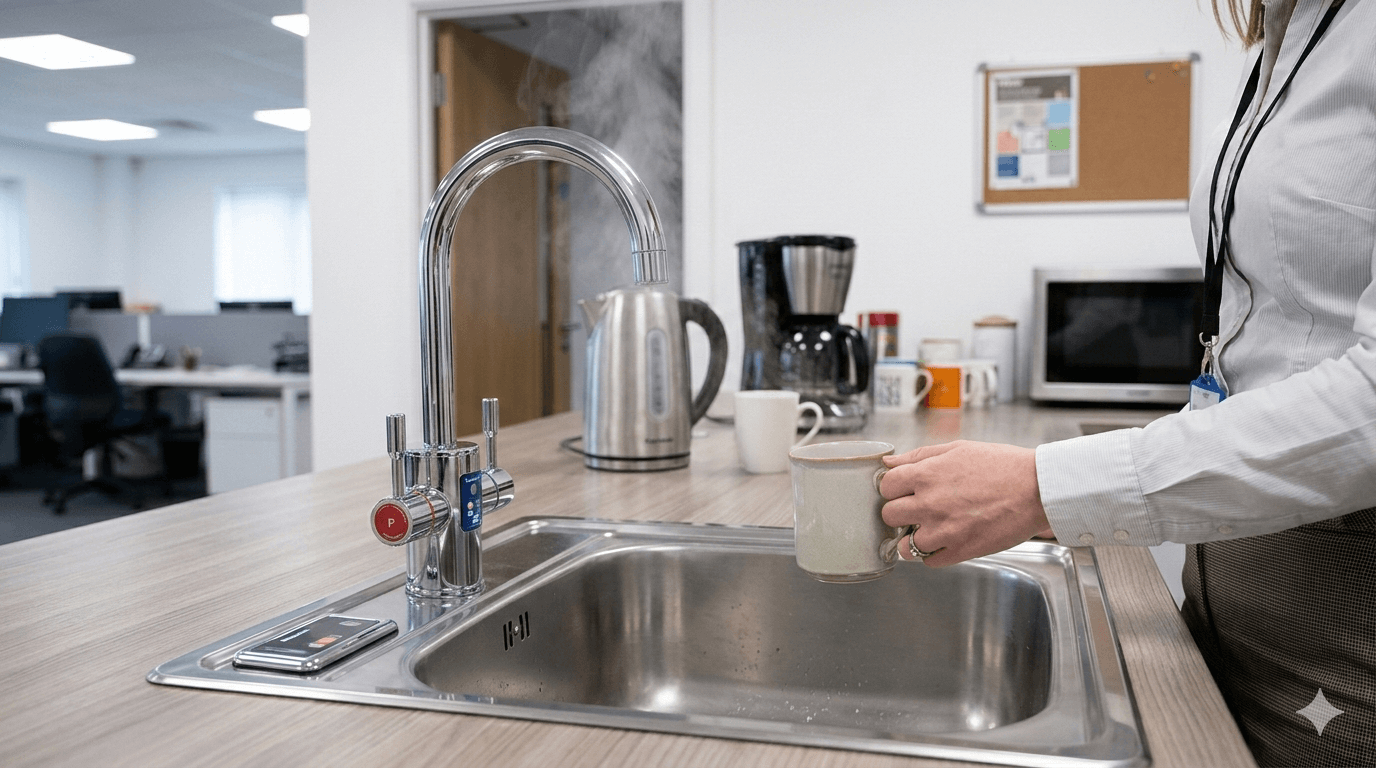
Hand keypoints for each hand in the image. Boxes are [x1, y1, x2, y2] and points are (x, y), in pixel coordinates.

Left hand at [879, 440, 1048, 567]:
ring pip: (905, 546)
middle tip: (915, 510)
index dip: (893, 487)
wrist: (1037, 489)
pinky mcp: (960, 551)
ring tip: (928, 529)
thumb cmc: (1002, 466)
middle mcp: (929, 504)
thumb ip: (918, 456)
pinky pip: (929, 562)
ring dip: (912, 539)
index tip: (903, 490)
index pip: (885, 486)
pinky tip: (945, 541)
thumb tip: (889, 462)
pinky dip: (933, 554)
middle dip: (899, 512)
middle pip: (889, 515)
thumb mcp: (957, 449)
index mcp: (926, 475)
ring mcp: (943, 531)